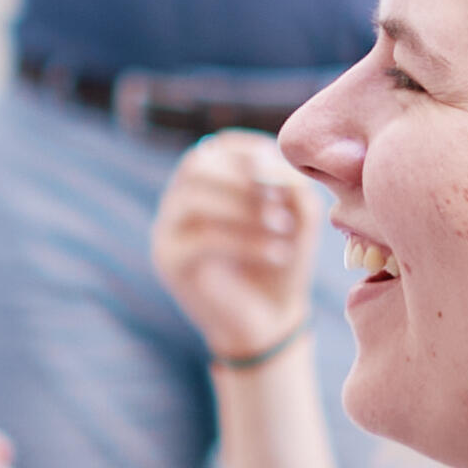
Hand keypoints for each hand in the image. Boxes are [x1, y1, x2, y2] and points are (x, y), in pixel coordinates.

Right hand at [149, 132, 322, 359]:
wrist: (270, 320)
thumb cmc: (282, 259)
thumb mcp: (298, 217)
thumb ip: (291, 187)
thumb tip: (272, 170)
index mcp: (206, 182)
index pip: (216, 147)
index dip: (251, 154)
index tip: (285, 176)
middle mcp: (179, 200)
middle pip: (196, 166)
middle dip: (243, 179)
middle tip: (280, 201)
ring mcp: (168, 230)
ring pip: (193, 200)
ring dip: (244, 209)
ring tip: (283, 228)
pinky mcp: (170, 262)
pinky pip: (201, 240)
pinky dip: (246, 243)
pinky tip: (277, 255)